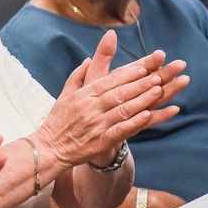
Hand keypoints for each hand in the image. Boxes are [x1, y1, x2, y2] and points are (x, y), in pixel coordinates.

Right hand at [35, 31, 188, 169]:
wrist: (49, 149)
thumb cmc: (58, 121)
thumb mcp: (65, 95)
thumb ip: (78, 76)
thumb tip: (88, 59)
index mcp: (83, 95)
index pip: (109, 81)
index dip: (128, 74)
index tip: (144, 67)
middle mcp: (90, 107)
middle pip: (120, 93)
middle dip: (141, 84)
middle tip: (158, 76)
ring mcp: (96, 124)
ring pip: (123, 109)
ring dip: (143, 99)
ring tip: (159, 91)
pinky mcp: (100, 141)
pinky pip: (120, 130)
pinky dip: (134, 122)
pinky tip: (148, 115)